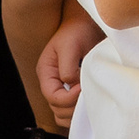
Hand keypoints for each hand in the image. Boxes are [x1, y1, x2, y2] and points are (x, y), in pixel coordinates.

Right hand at [35, 7, 103, 131]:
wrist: (87, 24)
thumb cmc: (78, 31)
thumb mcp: (70, 45)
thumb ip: (68, 67)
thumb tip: (72, 85)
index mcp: (46, 72)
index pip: (52, 97)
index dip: (68, 98)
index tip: (83, 88)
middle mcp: (52, 83)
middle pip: (57, 109)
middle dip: (73, 107)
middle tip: (90, 95)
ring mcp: (62, 88)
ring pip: (63, 114)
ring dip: (76, 112)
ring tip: (91, 99)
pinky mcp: (73, 90)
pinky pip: (72, 110)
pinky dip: (80, 111)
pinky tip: (92, 101)